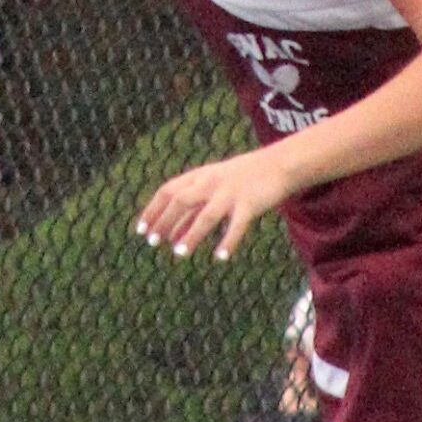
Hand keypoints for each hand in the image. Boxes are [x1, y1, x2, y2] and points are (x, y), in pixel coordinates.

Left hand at [135, 146, 288, 261]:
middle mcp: (211, 183)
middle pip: (181, 201)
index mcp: (200, 176)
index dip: (152, 210)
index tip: (141, 230)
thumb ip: (192, 208)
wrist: (279, 164)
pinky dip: (228, 241)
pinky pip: (237, 225)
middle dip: (165, 221)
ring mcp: (230, 193)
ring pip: (206, 215)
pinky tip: (220, 257)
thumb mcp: (213, 186)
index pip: (168, 191)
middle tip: (153, 243)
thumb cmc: (243, 178)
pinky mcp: (250, 204)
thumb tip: (170, 235)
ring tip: (179, 254)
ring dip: (191, 235)